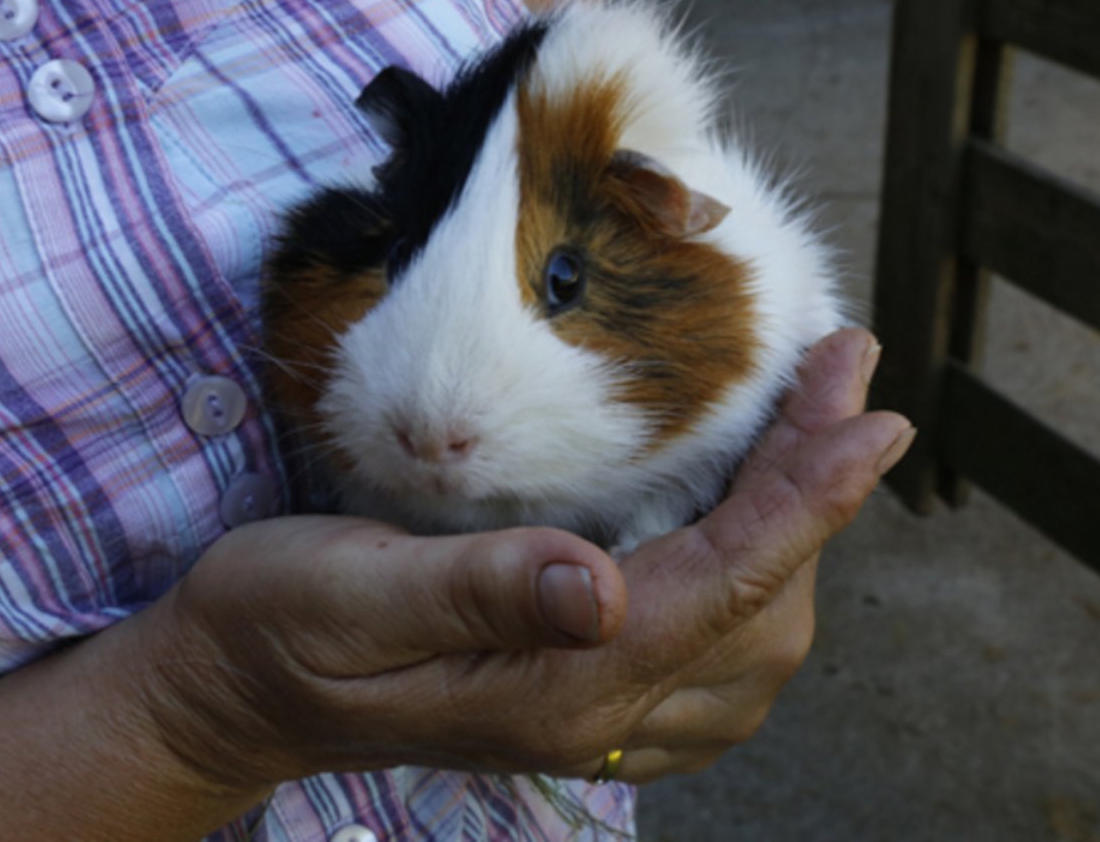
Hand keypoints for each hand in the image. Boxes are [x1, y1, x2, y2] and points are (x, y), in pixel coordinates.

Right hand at [139, 328, 912, 791]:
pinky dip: (757, 575)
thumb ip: (477, 591)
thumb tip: (601, 588)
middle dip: (816, 495)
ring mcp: (591, 718)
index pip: (719, 587)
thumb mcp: (348, 591)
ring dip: (798, 535)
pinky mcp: (580, 698)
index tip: (869, 413)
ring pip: (754, 642)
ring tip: (813, 428)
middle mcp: (593, 716)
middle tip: (841, 381)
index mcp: (550, 688)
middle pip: (761, 611)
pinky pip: (715, 654)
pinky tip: (752, 516)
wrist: (230, 693)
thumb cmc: (275, 628)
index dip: (805, 498)